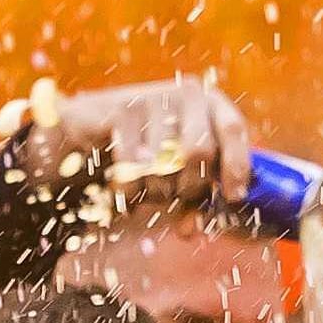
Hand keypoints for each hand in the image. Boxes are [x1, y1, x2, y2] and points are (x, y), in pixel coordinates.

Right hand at [14, 78, 256, 214]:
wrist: (86, 131)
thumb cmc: (143, 153)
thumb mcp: (176, 175)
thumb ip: (192, 201)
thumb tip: (192, 229)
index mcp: (210, 104)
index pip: (233, 128)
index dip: (237, 165)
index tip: (232, 198)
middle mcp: (186, 93)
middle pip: (200, 152)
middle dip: (186, 185)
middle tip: (170, 193)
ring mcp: (153, 97)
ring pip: (164, 164)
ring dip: (152, 190)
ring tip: (141, 185)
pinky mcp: (122, 110)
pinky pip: (134, 167)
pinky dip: (129, 188)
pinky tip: (122, 187)